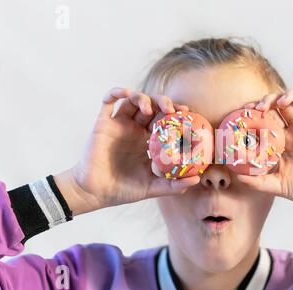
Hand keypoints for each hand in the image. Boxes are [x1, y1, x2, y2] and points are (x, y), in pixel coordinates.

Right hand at [54, 88, 199, 214]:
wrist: (95, 193)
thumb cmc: (123, 190)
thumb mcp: (152, 188)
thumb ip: (173, 184)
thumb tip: (197, 179)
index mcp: (148, 141)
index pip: (166, 121)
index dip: (176, 114)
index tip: (187, 114)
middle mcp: (135, 130)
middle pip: (153, 107)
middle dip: (164, 103)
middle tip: (171, 109)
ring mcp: (119, 124)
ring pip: (133, 100)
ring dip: (143, 98)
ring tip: (149, 108)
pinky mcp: (103, 123)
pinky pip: (108, 101)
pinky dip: (116, 92)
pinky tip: (126, 93)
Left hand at [237, 77, 292, 218]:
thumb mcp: (278, 185)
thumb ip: (258, 182)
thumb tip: (238, 176)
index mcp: (284, 139)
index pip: (267, 118)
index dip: (255, 112)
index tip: (244, 112)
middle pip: (282, 105)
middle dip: (268, 101)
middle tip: (259, 108)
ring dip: (291, 94)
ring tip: (280, 102)